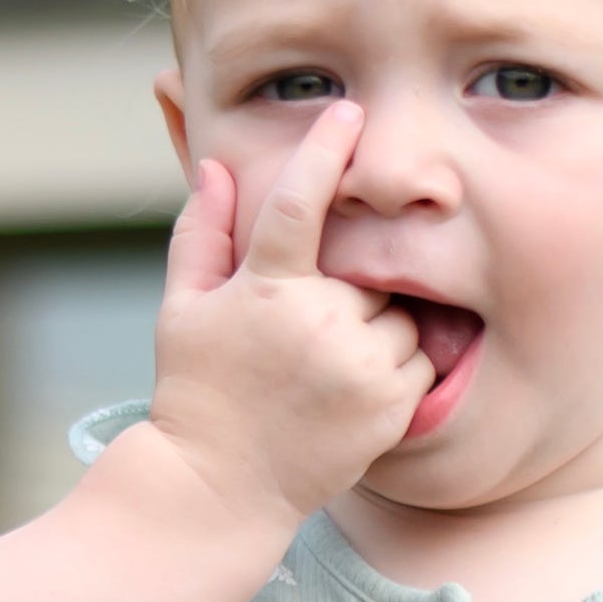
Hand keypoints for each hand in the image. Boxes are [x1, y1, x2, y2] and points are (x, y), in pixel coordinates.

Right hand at [128, 103, 431, 540]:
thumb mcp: (182, 309)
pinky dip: (398, 365)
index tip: (348, 112)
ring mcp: (359, 366)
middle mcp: (318, 323)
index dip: (324, 150)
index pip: (300, 202)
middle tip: (312, 326)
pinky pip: (420, 358)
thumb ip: (202, 233)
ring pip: (399, 310)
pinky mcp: (389, 406)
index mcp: (266, 290)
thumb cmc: (196, 393)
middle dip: (349, 284)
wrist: (219, 489)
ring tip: (327, 363)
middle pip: (367, 264)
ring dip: (376, 324)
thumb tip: (218, 166)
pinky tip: (352, 388)